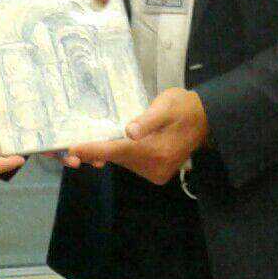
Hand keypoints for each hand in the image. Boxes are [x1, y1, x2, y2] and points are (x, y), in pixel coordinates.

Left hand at [65, 89, 209, 185]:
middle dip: (96, 151)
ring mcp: (155, 172)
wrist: (206, 119)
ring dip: (109, 151)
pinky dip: (121, 153)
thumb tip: (130, 132)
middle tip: (73, 147)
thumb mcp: (166, 106)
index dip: (93, 150)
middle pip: (117, 158)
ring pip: (123, 161)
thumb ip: (147, 120)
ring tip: (94, 141)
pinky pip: (131, 163)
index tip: (72, 151)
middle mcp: (154, 167)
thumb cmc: (183, 107)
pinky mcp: (157, 173)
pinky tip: (114, 144)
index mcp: (155, 151)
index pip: (116, 151)